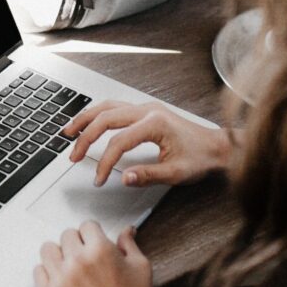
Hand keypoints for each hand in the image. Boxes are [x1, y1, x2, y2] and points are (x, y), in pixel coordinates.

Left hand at [34, 221, 168, 286]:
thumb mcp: (140, 266)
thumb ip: (128, 244)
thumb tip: (127, 230)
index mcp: (100, 250)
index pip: (86, 225)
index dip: (93, 234)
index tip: (94, 241)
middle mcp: (78, 262)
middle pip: (66, 235)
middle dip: (77, 243)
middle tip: (85, 256)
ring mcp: (61, 280)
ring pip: (48, 249)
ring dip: (59, 254)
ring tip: (69, 265)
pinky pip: (38, 272)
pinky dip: (47, 272)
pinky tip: (60, 278)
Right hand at [63, 100, 231, 187]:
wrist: (217, 146)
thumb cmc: (201, 158)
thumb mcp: (176, 173)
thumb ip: (148, 175)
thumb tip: (124, 178)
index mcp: (155, 123)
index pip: (118, 142)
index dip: (105, 162)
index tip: (99, 179)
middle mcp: (148, 110)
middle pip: (106, 118)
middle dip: (85, 137)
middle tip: (73, 156)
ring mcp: (146, 107)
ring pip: (107, 107)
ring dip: (86, 119)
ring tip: (69, 132)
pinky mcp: (146, 110)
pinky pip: (115, 107)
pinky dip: (98, 114)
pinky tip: (88, 123)